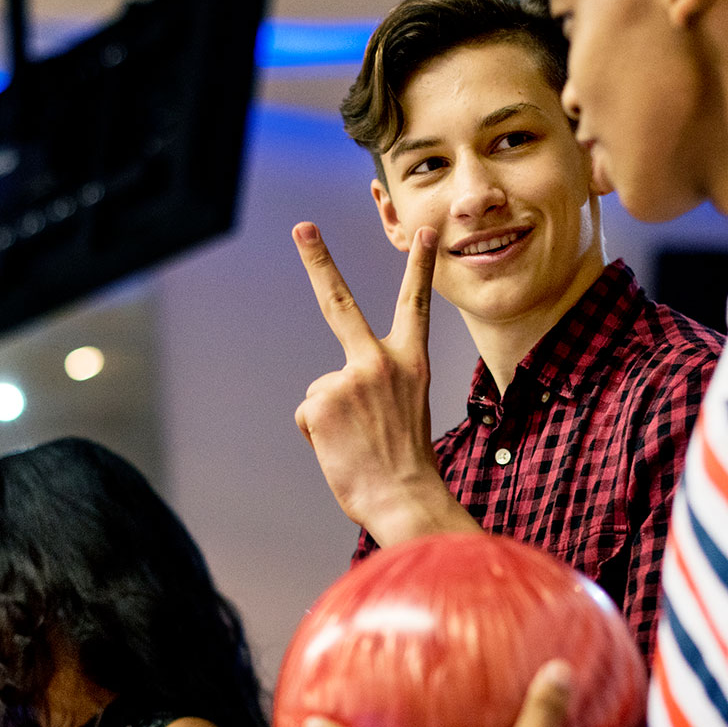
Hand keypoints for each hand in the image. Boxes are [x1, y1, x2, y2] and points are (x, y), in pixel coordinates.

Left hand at [293, 222, 466, 545]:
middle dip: (319, 259)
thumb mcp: (403, 412)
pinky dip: (319, 436)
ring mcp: (347, 379)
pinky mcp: (319, 401)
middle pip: (340, 302)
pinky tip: (341, 450)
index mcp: (411, 364)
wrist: (405, 500)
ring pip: (321, 391)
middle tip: (302, 226)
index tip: (424, 230)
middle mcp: (379, 362)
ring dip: (331, 419)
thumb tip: (331, 393)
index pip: (416, 305)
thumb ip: (373, 387)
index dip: (419, 266)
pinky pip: (308, 414)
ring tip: (356, 444)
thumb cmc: (406, 466)